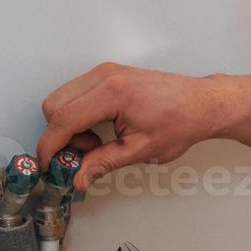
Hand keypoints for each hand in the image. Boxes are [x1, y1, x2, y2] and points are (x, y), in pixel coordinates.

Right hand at [38, 63, 230, 190]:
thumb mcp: (140, 150)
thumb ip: (103, 164)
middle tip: (85, 154)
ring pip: (62, 98)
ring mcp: (105, 72)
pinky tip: (100, 129)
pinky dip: (79, 114)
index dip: (50, 146)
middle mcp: (105, 76)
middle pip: (55, 106)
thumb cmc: (181, 121)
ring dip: (70, 125)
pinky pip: (76, 93)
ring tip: (98, 142)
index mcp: (112, 93)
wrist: (201, 103)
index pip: (63, 119)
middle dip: (61, 136)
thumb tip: (79, 178)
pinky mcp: (107, 74)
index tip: (49, 165)